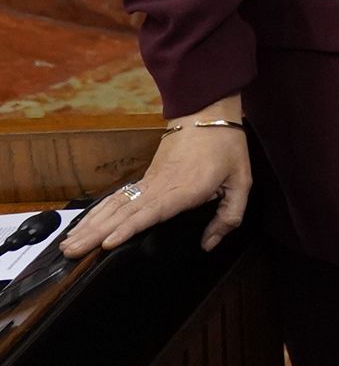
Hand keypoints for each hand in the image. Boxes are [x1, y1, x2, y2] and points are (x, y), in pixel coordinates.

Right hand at [61, 102, 252, 256]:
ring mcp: (149, 181)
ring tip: (69, 244)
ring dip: (91, 225)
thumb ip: (229, 215)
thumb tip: (209, 243)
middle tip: (71, 253)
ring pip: (115, 206)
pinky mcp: (145, 178)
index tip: (108, 243)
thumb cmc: (226, 146)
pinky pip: (117, 198)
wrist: (208, 112)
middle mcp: (161, 186)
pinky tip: (84, 224)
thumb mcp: (242, 180)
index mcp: (185, 189)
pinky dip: (98, 212)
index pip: (152, 212)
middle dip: (96, 234)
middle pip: (124, 213)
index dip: (129, 228)